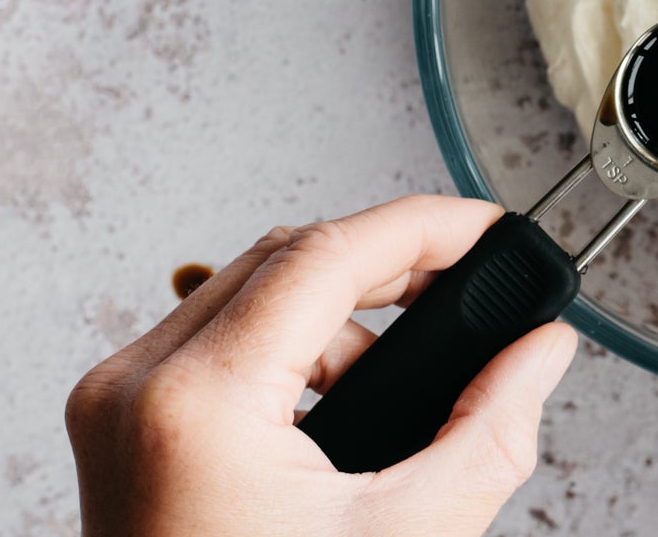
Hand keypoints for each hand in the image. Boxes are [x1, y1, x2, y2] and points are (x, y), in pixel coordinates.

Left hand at [65, 195, 576, 536]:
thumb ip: (492, 430)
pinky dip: (291, 347)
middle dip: (387, 261)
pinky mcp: (121, 427)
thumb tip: (540, 353)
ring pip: (247, 289)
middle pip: (283, 257)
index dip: (423, 228)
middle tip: (469, 280)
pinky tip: (347, 396)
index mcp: (198, 406)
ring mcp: (117, 406)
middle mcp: (136, 389)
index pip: (326, 257)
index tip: (486, 229)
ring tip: (412, 357)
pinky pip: (216, 339)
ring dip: (339, 307)